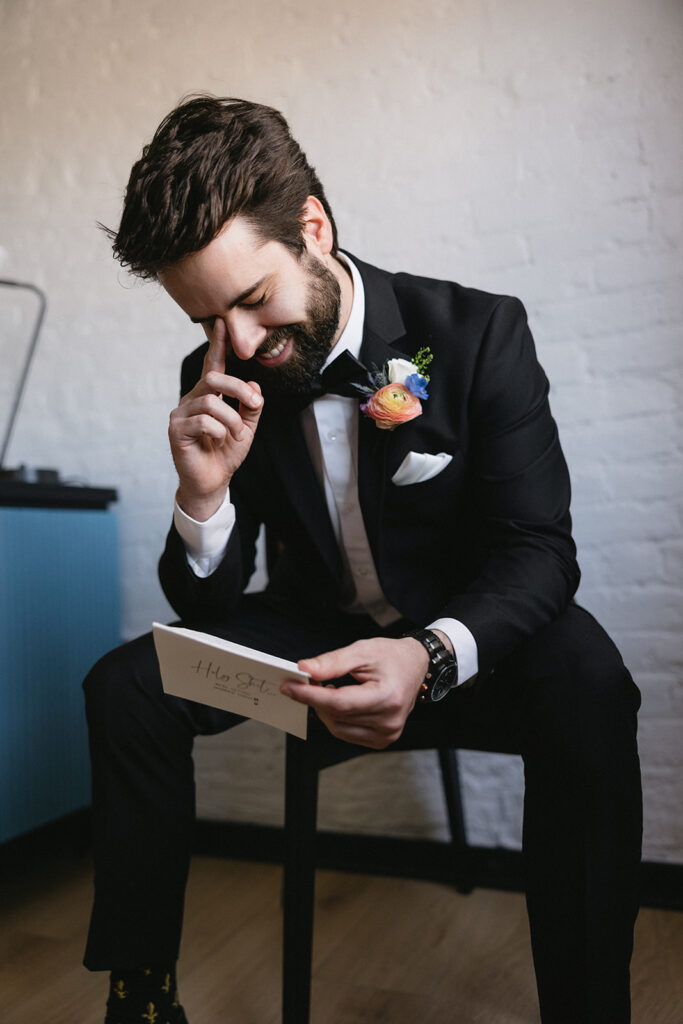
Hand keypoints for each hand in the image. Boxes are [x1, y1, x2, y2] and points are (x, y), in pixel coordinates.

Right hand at [168, 319, 263, 519]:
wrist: (212, 482)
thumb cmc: (225, 454)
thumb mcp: (247, 428)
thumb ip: (251, 406)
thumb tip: (255, 384)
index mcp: (207, 396)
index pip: (213, 366)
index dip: (217, 346)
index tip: (222, 324)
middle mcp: (191, 400)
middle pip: (213, 379)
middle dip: (238, 389)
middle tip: (254, 403)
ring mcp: (181, 414)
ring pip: (210, 401)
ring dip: (232, 419)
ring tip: (236, 435)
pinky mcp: (176, 429)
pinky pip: (203, 420)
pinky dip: (219, 431)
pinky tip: (219, 441)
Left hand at [281, 637, 429, 748]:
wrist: (415, 666)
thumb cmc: (391, 656)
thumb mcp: (362, 650)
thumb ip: (332, 662)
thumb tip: (304, 670)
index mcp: (387, 697)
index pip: (339, 703)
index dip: (310, 696)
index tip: (289, 686)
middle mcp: (389, 721)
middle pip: (336, 716)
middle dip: (315, 699)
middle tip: (306, 681)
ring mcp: (387, 734)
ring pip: (338, 728)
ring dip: (324, 710)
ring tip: (327, 689)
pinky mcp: (382, 740)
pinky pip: (347, 733)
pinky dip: (336, 718)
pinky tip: (340, 701)